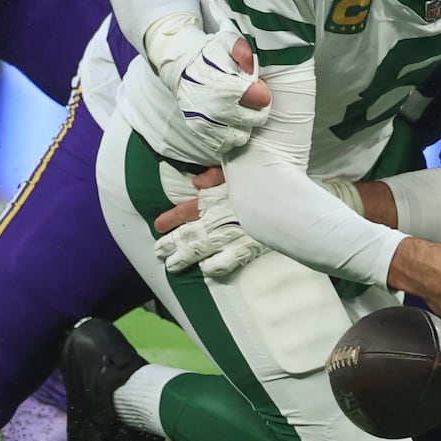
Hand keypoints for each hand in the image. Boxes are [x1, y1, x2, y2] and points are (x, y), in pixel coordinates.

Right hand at [144, 15, 270, 162]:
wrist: (180, 66)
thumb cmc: (207, 55)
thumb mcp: (225, 43)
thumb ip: (241, 49)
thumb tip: (249, 62)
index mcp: (223, 87)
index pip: (259, 99)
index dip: (263, 92)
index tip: (258, 86)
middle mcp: (213, 108)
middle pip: (255, 119)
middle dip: (257, 108)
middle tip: (249, 97)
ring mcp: (205, 123)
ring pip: (241, 136)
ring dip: (244, 125)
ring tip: (238, 110)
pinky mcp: (199, 132)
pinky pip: (224, 145)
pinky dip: (230, 135)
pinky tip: (229, 121)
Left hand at [151, 179, 268, 277]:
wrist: (283, 197)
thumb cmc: (259, 178)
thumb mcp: (235, 170)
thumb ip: (215, 176)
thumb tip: (197, 182)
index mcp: (213, 200)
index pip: (186, 211)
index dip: (172, 218)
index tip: (158, 225)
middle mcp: (216, 220)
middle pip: (188, 234)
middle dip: (172, 244)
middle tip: (159, 253)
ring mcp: (229, 237)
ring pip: (199, 251)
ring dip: (184, 258)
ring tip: (171, 266)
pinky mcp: (245, 248)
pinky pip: (224, 263)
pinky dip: (213, 267)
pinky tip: (204, 270)